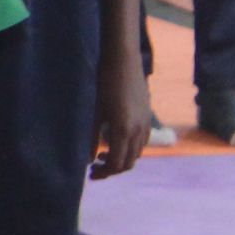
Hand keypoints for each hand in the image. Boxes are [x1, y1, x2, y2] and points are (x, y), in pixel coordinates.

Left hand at [92, 50, 154, 179]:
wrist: (123, 60)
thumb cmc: (103, 82)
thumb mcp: (94, 110)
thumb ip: (91, 136)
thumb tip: (86, 160)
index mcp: (124, 130)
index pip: (118, 164)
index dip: (105, 173)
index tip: (91, 174)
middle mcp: (139, 130)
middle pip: (129, 162)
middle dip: (112, 169)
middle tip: (94, 169)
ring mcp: (146, 123)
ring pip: (137, 153)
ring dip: (122, 158)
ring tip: (101, 154)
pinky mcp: (148, 116)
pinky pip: (141, 141)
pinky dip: (129, 148)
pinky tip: (114, 140)